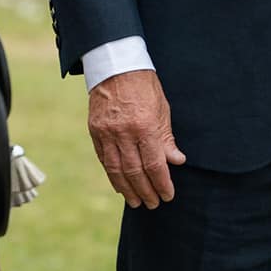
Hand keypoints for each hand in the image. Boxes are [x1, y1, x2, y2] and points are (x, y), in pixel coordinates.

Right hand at [88, 69, 186, 207]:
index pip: (154, 164)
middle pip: (135, 171)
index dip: (162, 183)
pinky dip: (112, 174)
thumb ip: (167, 138)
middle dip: (146, 191)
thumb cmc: (144, 86)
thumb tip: (176, 162)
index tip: (168, 195)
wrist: (115, 66)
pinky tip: (119, 184)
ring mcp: (106, 132)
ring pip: (116, 169)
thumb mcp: (162, 109)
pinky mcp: (94, 130)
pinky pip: (103, 158)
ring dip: (127, 189)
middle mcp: (123, 132)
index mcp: (144, 126)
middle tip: (153, 204)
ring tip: (136, 202)